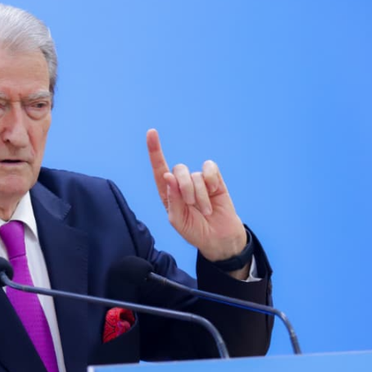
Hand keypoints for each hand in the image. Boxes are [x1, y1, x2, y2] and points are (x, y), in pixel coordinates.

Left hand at [147, 129, 248, 275]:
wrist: (220, 239)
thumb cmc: (195, 231)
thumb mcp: (178, 221)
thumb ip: (172, 199)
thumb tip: (167, 175)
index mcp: (168, 194)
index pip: (159, 170)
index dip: (155, 151)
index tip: (151, 133)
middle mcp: (181, 185)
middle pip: (178, 170)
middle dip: (185, 188)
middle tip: (192, 206)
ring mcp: (198, 181)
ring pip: (194, 175)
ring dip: (200, 195)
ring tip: (206, 210)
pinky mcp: (215, 180)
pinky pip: (210, 169)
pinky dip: (211, 182)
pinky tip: (214, 193)